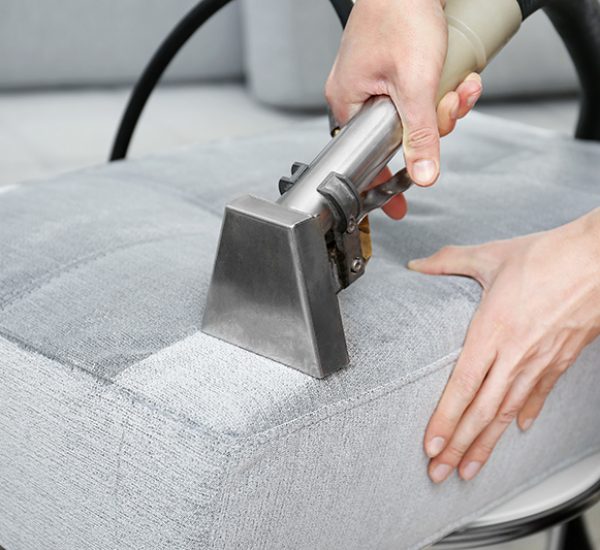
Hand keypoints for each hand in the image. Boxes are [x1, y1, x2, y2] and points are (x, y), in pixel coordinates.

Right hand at [325, 0, 482, 219]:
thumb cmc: (399, 13)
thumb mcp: (416, 84)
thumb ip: (420, 135)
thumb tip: (423, 175)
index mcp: (347, 103)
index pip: (367, 156)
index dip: (388, 178)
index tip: (397, 207)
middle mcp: (357, 95)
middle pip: (400, 135)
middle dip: (435, 125)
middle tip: (449, 107)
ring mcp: (376, 82)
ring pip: (415, 116)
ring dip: (445, 106)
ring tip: (459, 86)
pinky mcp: (394, 71)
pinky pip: (420, 96)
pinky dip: (443, 91)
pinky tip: (457, 78)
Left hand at [408, 209, 599, 482]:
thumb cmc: (547, 256)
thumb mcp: (490, 256)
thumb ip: (448, 262)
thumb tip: (416, 264)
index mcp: (492, 330)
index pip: (462, 386)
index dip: (445, 420)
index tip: (431, 446)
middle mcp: (514, 354)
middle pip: (482, 411)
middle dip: (459, 447)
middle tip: (439, 474)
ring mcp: (541, 361)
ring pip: (508, 413)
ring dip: (487, 444)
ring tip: (469, 470)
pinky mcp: (562, 359)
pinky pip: (539, 394)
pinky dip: (525, 414)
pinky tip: (515, 431)